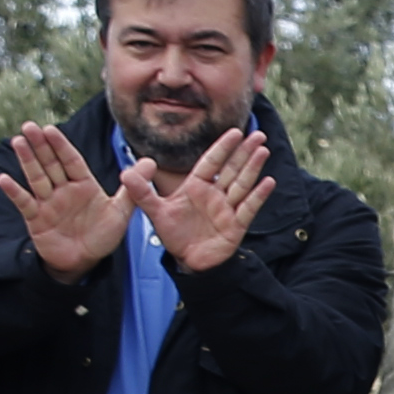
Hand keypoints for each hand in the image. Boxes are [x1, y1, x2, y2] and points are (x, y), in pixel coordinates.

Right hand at [0, 117, 136, 279]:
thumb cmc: (102, 235)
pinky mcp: (36, 218)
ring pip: (36, 177)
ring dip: (26, 160)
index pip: (71, 160)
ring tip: (18, 142)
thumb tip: (152, 161)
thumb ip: (134, 187)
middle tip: (29, 126)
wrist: (85, 261)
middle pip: (51, 163)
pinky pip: (24, 203)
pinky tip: (4, 179)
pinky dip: (14, 192)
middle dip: (40, 145)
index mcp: (83, 184)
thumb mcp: (121, 211)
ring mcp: (48, 202)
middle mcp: (63, 189)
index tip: (50, 129)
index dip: (61, 145)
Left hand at [133, 124, 272, 278]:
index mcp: (196, 187)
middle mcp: (214, 195)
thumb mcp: (155, 211)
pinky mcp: (236, 226)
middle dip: (244, 151)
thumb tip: (125, 171)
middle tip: (258, 134)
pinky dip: (258, 195)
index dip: (222, 147)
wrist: (187, 261)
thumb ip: (142, 192)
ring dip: (253, 167)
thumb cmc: (174, 235)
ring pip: (242, 184)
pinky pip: (248, 208)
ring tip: (263, 150)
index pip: (211, 162)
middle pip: (232, 169)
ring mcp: (227, 209)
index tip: (234, 131)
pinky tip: (268, 182)